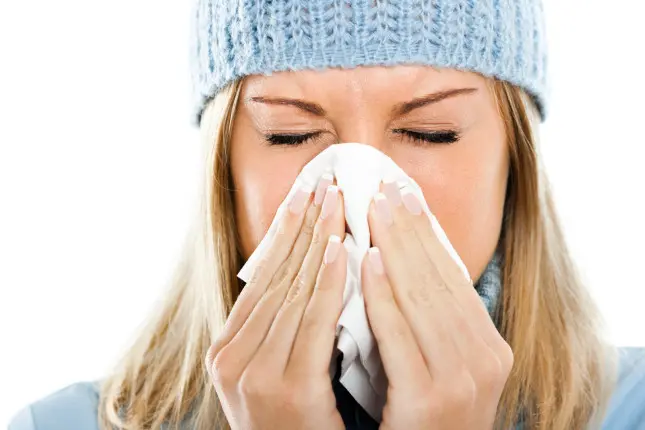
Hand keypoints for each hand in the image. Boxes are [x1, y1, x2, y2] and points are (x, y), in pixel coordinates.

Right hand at [206, 175, 345, 429]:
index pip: (262, 275)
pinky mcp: (286, 392)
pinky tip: (343, 252)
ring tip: (336, 202)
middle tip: (324, 182)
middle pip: (275, 276)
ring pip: (292, 292)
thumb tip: (313, 268)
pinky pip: (311, 326)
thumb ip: (287, 325)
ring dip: (317, 243)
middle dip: (303, 225)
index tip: (305, 192)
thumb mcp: (278, 367)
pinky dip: (328, 285)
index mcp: (228, 347)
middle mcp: (232, 357)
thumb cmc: (293, 424)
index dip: (285, 230)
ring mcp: (254, 375)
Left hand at [361, 182, 512, 429]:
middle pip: (438, 278)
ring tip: (372, 208)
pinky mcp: (428, 397)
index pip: (453, 277)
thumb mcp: (442, 363)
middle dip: (409, 228)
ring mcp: (461, 379)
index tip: (406, 195)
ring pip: (421, 297)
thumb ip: (433, 320)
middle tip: (384, 187)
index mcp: (489, 346)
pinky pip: (399, 333)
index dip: (428, 232)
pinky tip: (367, 260)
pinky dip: (382, 293)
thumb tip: (405, 259)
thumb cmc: (426, 416)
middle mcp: (485, 358)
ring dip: (395, 246)